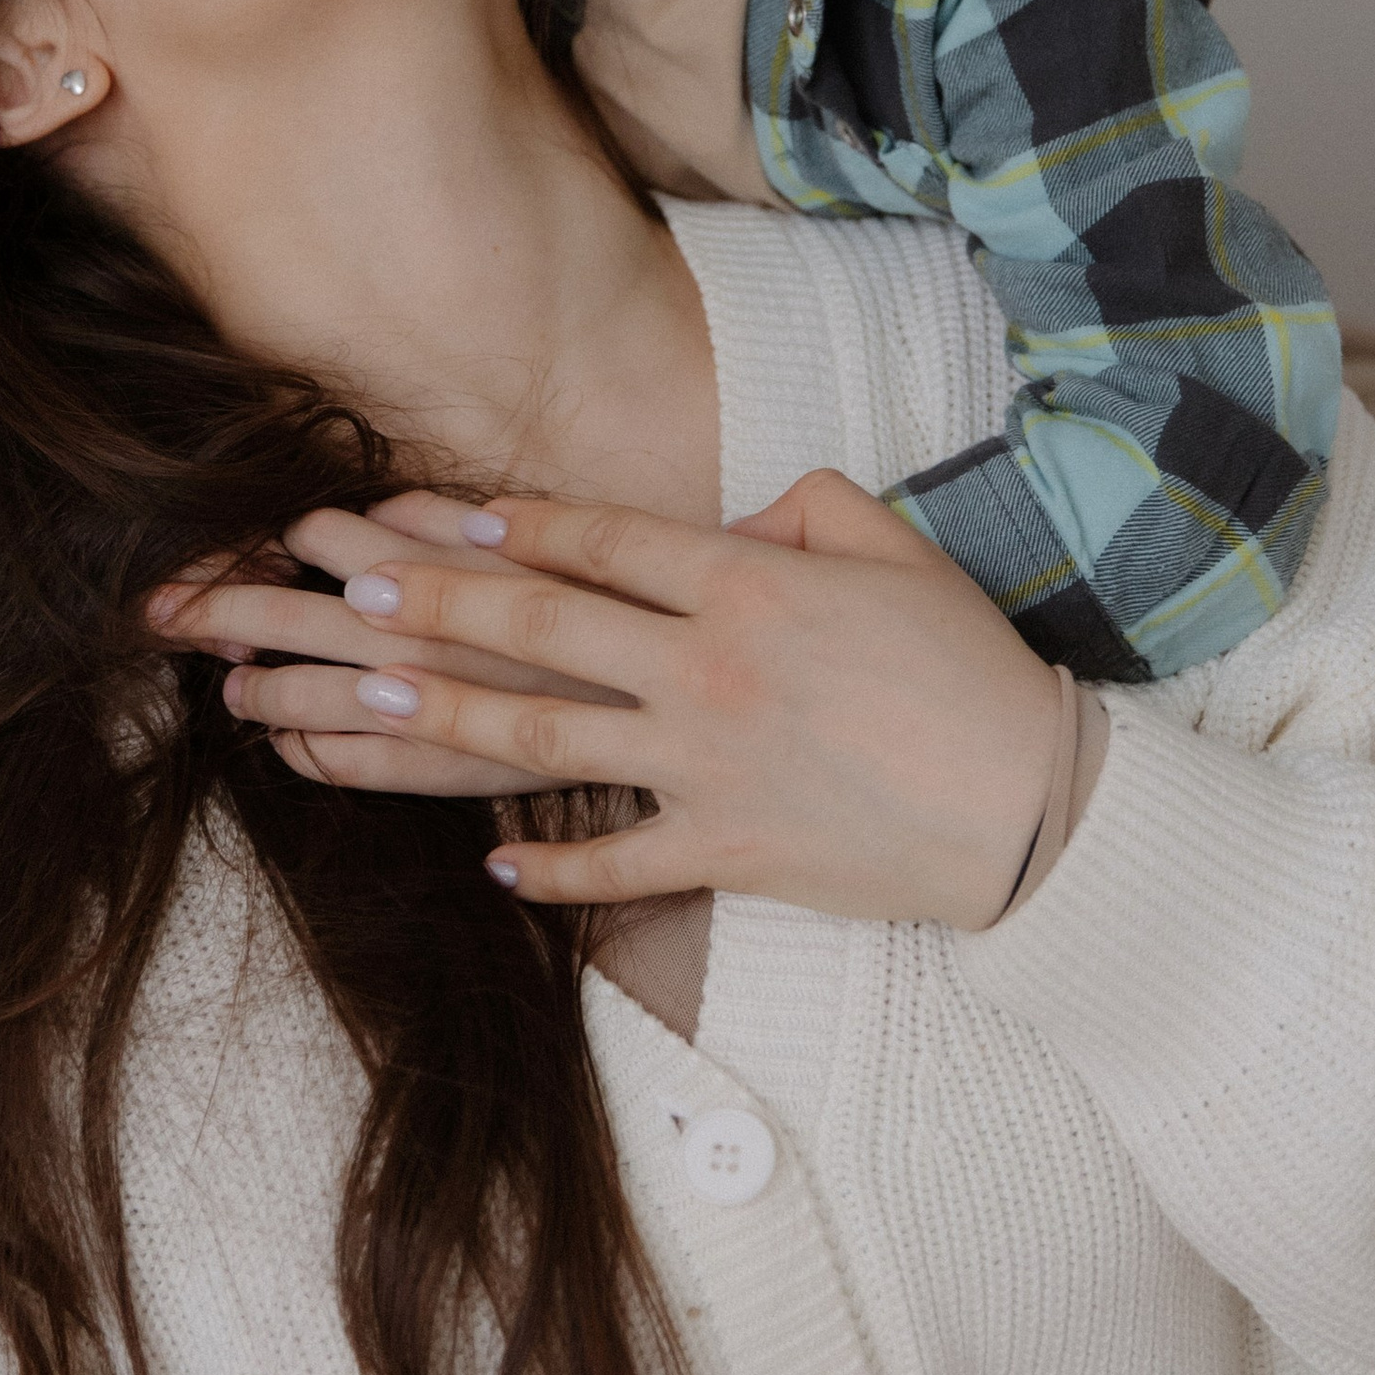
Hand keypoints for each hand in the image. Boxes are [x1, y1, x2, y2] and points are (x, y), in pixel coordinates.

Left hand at [149, 495, 623, 798]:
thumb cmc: (635, 599)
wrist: (703, 697)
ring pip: (308, 700)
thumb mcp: (554, 531)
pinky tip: (292, 749)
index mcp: (445, 559)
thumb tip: (375, 511)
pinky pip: (355, 768)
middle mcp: (425, 630)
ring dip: (259, 691)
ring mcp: (435, 706)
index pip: (322, 536)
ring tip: (232, 689)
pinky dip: (312, 756)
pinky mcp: (453, 774)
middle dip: (217, 607)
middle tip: (160, 610)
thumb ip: (455, 517)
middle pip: (289, 613)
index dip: (261, 539)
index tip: (229, 543)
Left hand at [192, 472, 1075, 927]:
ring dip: (442, 719)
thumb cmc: (968, 666)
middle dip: (433, 605)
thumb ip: (804, 506)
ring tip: (362, 703)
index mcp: (746, 585)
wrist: (1029, 805)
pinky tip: (496, 862)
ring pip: (546, 738)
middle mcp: (707, 670)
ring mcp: (708, 767)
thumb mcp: (894, 550)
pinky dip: (553, 868)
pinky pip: (617, 863)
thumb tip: (739, 509)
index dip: (513, 521)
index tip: (435, 513)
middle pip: (543, 627)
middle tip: (345, 591)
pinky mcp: (728, 852)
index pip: (603, 540)